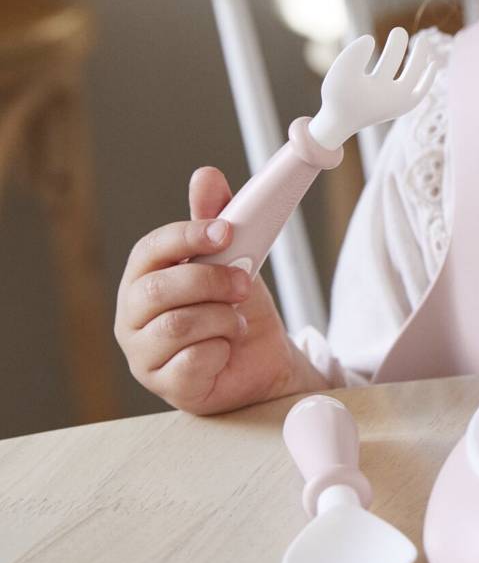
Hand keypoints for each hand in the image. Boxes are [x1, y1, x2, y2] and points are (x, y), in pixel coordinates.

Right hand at [115, 166, 324, 414]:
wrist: (262, 362)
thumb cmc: (235, 309)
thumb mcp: (233, 259)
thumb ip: (216, 220)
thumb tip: (205, 176)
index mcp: (143, 278)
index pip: (149, 249)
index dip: (186, 236)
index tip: (225, 231)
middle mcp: (132, 316)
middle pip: (160, 290)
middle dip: (211, 281)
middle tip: (244, 282)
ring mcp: (143, 354)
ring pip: (179, 326)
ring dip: (222, 319)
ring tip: (235, 321)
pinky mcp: (165, 386)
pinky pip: (193, 361)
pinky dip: (221, 350)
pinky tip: (225, 350)